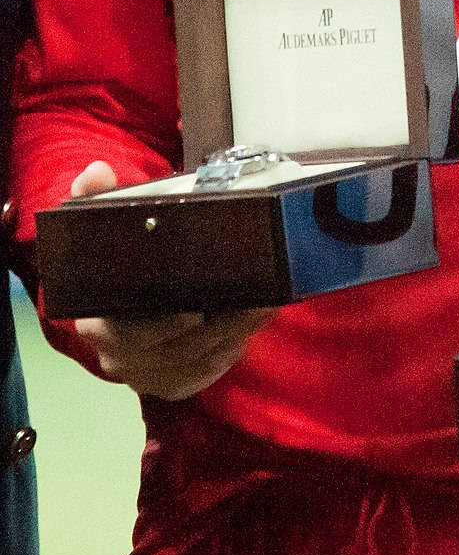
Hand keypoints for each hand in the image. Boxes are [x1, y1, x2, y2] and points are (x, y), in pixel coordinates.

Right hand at [69, 161, 275, 400]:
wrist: (118, 293)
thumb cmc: (119, 255)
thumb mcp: (102, 225)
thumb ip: (94, 198)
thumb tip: (96, 171)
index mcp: (98, 319)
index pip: (129, 332)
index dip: (163, 325)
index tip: (196, 310)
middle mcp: (118, 354)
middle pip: (173, 350)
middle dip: (220, 327)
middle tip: (257, 301)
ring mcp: (145, 372)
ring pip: (195, 362)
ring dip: (235, 337)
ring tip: (267, 306)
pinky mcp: (169, 383)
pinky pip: (202, 375)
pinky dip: (230, 354)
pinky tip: (253, 329)